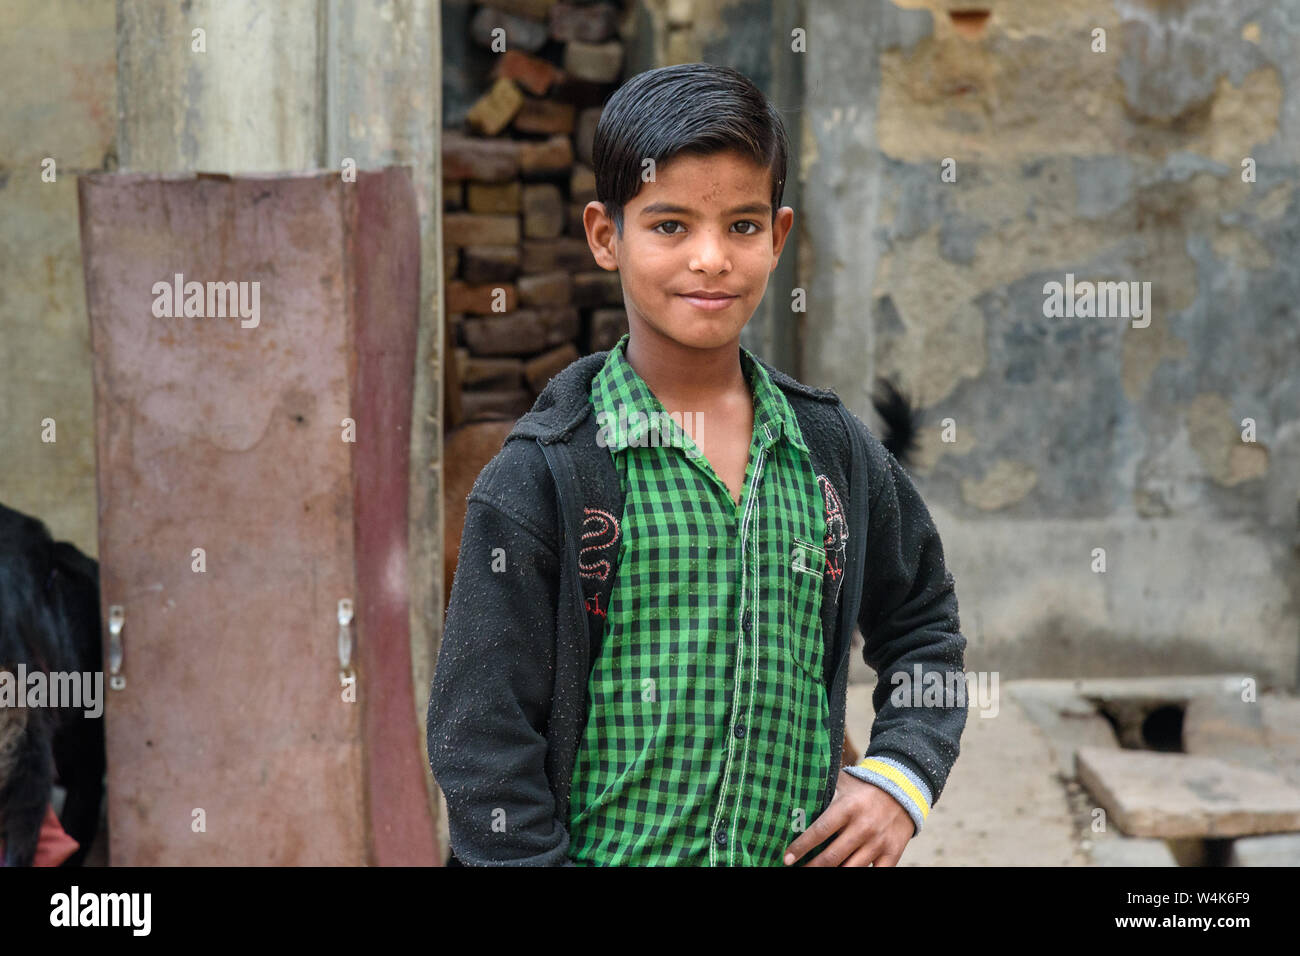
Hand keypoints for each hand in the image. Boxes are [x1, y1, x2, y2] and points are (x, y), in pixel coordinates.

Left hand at [782, 769, 913, 865]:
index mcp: (848, 808)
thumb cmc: (865, 788)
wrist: (904, 790)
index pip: (819, 831)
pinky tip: (844, 874)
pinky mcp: (892, 853)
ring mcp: (878, 842)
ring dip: (831, 874)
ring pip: (850, 870)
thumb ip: (823, 788)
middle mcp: (863, 826)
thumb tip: (795, 789)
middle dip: (812, 867)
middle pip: (832, 857)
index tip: (787, 858)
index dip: (801, 847)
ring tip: (816, 874)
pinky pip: (874, 874)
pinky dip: (858, 876)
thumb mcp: (844, 783)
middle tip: (799, 871)